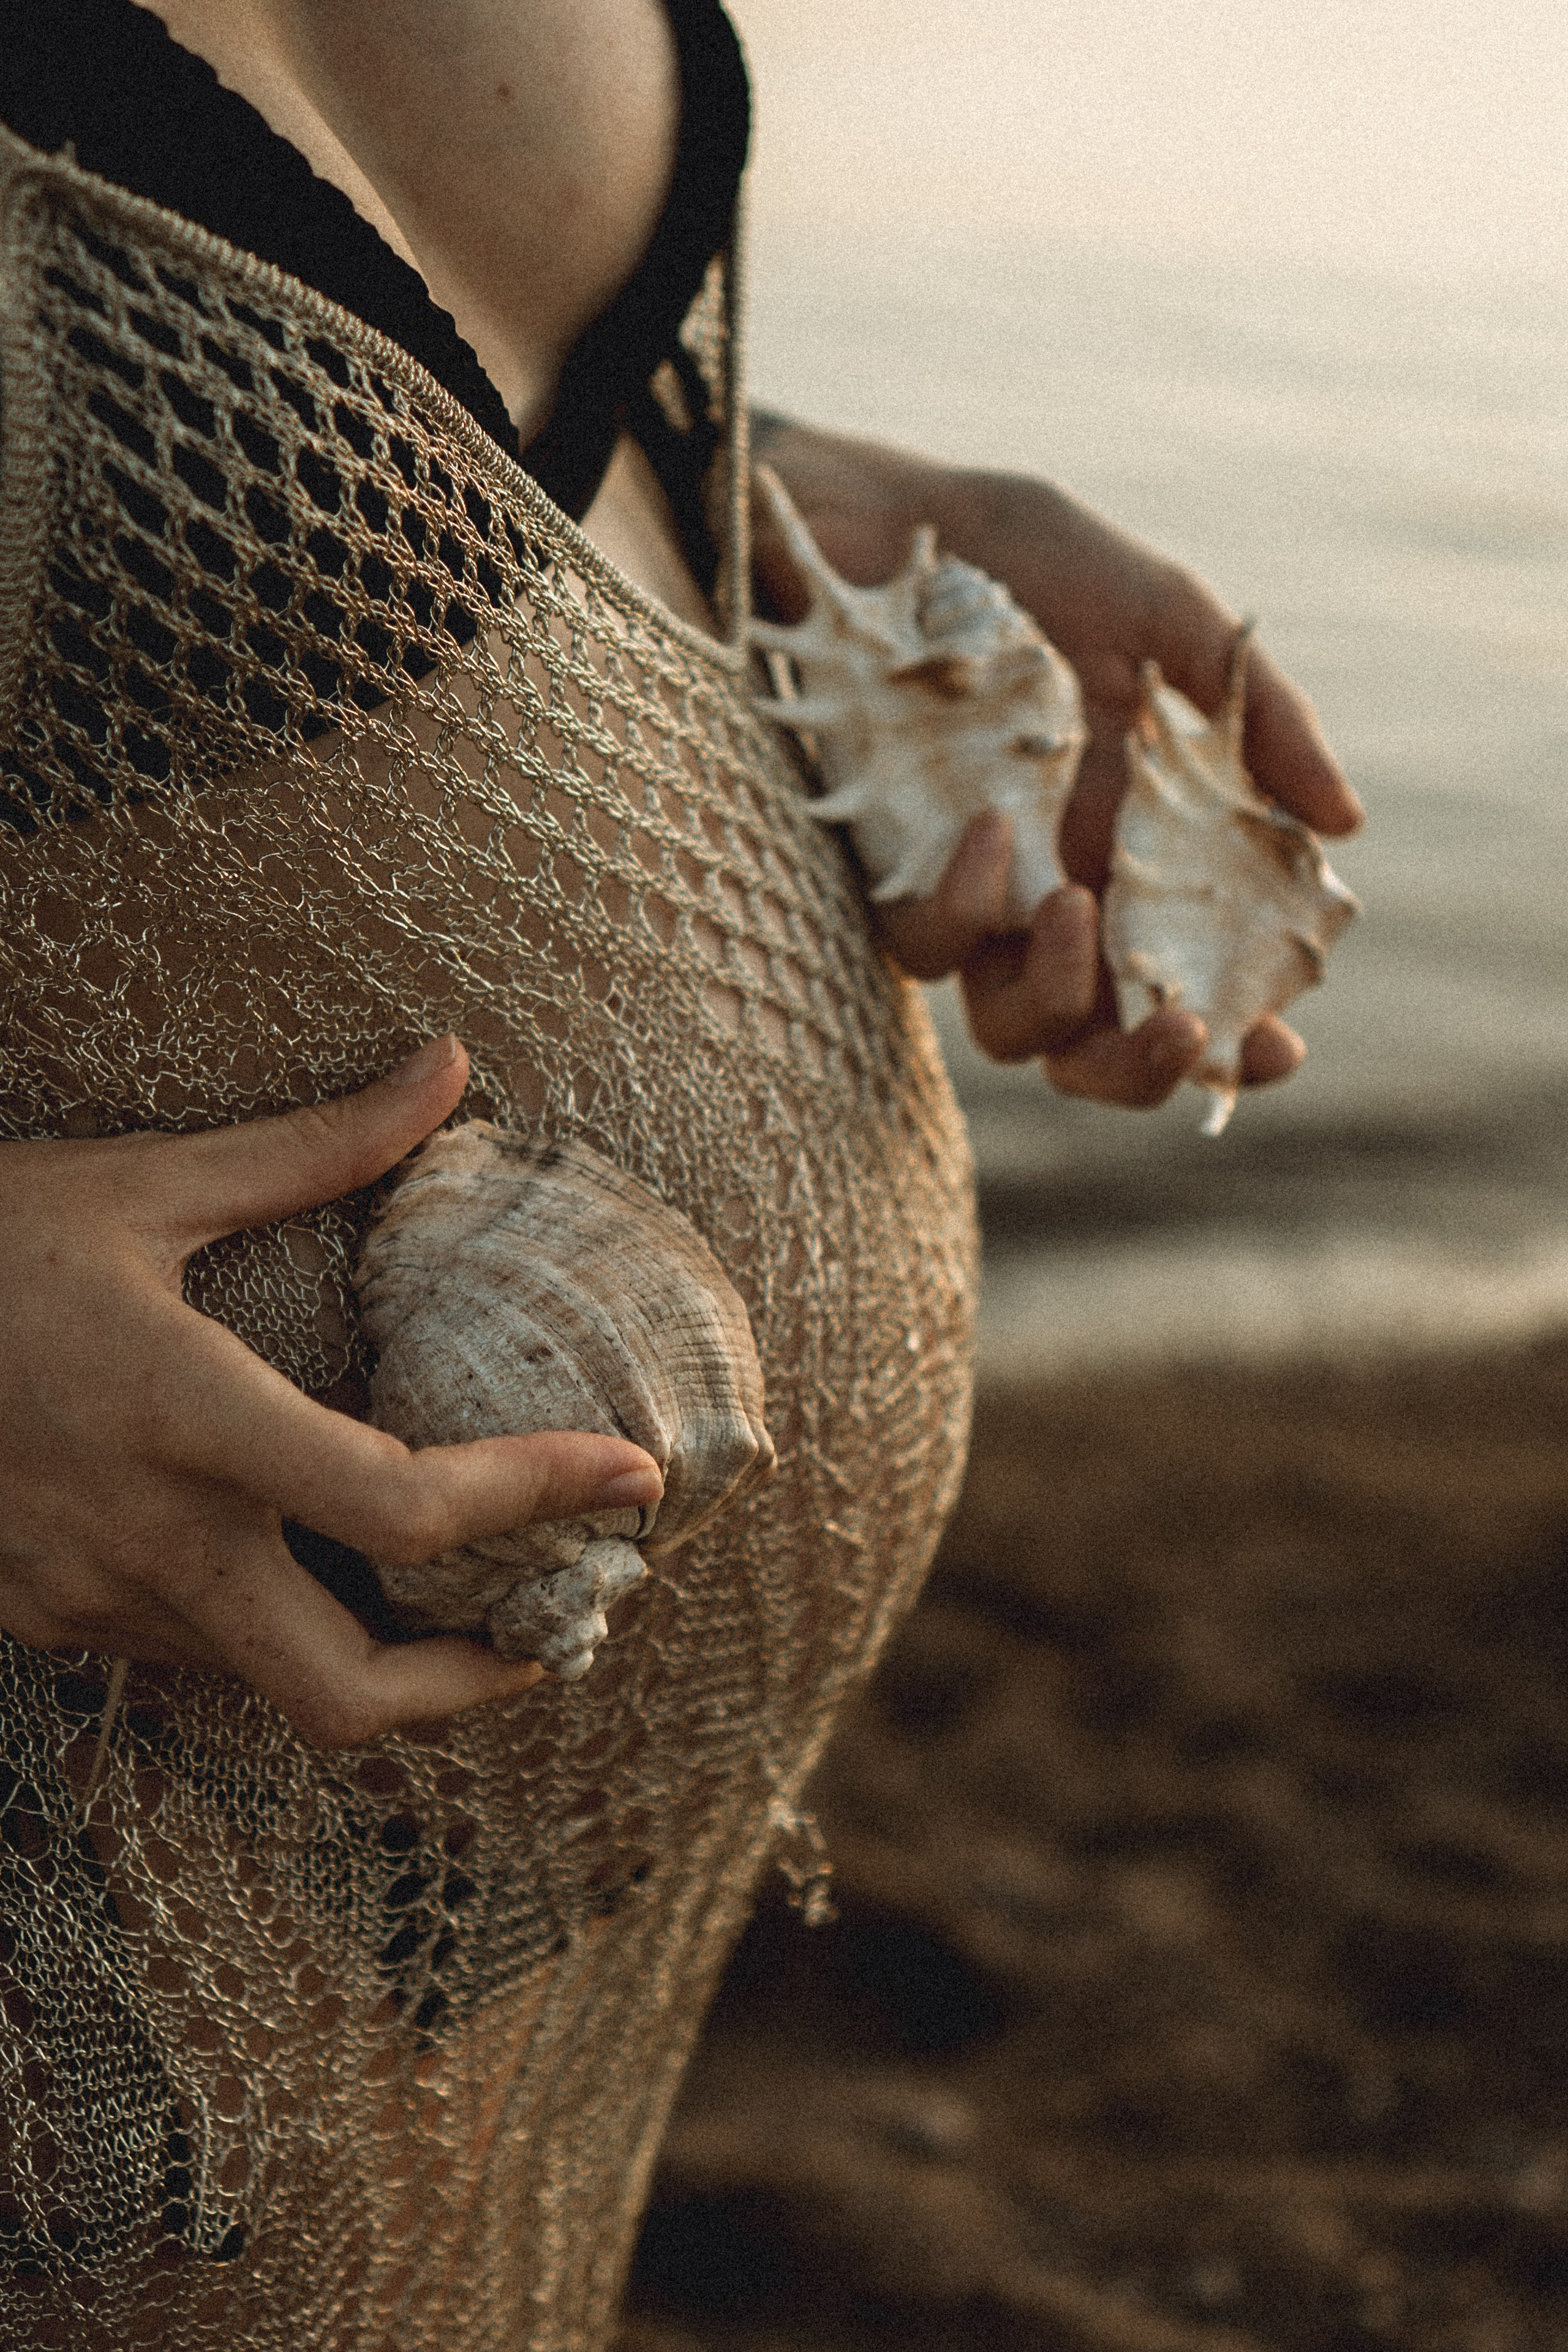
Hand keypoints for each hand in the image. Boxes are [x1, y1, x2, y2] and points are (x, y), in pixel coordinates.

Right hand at [0, 1037, 663, 1746]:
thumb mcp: (144, 1183)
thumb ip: (315, 1146)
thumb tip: (449, 1066)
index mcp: (186, 1417)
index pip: (401, 1504)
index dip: (537, 1498)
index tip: (631, 1477)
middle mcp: (148, 1539)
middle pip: (349, 1696)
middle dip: (474, 1687)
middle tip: (555, 1626)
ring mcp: (90, 1599)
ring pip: (273, 1687)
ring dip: (380, 1658)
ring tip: (460, 1593)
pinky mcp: (48, 1620)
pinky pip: (197, 1658)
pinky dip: (278, 1631)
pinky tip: (308, 1562)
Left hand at [753, 422, 1362, 1108]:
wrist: (871, 520)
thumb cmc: (1021, 560)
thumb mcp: (1161, 615)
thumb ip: (1259, 717)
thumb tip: (1343, 821)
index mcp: (1133, 855)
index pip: (1186, 984)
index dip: (1232, 1042)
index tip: (1279, 1044)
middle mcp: (1052, 895)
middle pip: (1093, 1048)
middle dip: (1141, 1069)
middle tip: (1185, 1026)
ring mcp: (968, 895)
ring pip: (1007, 1026)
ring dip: (1056, 992)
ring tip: (1074, 905)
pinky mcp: (885, 873)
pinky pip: (925, 942)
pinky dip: (966, 902)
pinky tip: (993, 830)